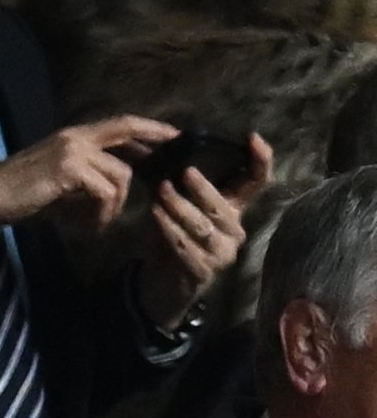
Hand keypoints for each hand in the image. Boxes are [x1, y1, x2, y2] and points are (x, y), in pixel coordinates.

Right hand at [0, 116, 178, 231]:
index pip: (119, 124)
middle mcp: (75, 137)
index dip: (147, 128)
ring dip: (115, 205)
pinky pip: (104, 191)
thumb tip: (112, 190)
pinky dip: (102, 214)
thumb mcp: (59, 184)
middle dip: (155, 139)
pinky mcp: (68, 168)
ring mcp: (72, 150)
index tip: (172, 136)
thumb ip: (86, 180)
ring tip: (98, 224)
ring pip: (119, 173)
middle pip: (126, 130)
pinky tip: (88, 227)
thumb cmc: (19, 196)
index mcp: (73, 137)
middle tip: (175, 154)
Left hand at [136, 133, 273, 329]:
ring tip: (161, 194)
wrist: (163, 280)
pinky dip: (170, 231)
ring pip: (203, 228)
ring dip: (180, 209)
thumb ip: (180, 182)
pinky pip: (187, 249)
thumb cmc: (174, 234)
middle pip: (223, 207)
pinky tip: (156, 217)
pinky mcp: (204, 272)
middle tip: (184, 172)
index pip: (256, 182)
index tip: (252, 138)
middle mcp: (233, 231)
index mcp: (233, 208)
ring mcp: (222, 254)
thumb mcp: (180, 204)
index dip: (260, 160)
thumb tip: (165, 148)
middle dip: (203, 189)